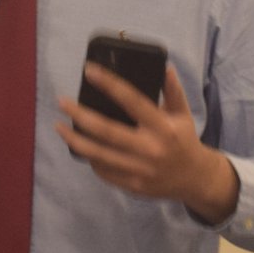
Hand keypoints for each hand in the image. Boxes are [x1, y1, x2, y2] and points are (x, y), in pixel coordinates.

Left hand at [57, 61, 238, 222]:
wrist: (194, 180)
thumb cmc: (185, 141)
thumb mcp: (183, 114)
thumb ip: (173, 91)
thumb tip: (163, 67)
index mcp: (162, 127)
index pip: (132, 100)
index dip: (109, 84)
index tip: (89, 71)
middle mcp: (149, 149)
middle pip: (107, 131)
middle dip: (80, 116)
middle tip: (62, 102)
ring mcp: (139, 170)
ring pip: (99, 155)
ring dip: (75, 140)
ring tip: (59, 127)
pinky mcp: (132, 186)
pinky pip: (104, 171)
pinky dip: (90, 158)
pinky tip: (81, 146)